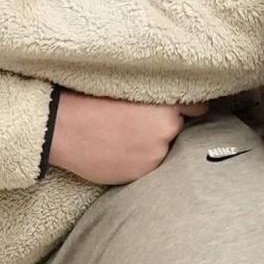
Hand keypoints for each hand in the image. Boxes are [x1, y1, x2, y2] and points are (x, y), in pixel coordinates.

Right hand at [44, 92, 183, 184]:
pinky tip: (119, 152)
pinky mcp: (141, 173)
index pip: (198, 109)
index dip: (190, 111)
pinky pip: (148, 167)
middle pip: (180, 131)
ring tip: (125, 140)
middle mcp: (168, 129)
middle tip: (141, 126)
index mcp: (167, 104)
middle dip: (167, 129)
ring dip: (153, 148)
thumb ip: (159, 102)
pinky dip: (139, 162)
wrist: (65, 128)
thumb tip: (178, 109)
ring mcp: (155, 154)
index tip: (184, 112)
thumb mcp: (132, 90)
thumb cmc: (93, 103)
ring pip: (164, 151)